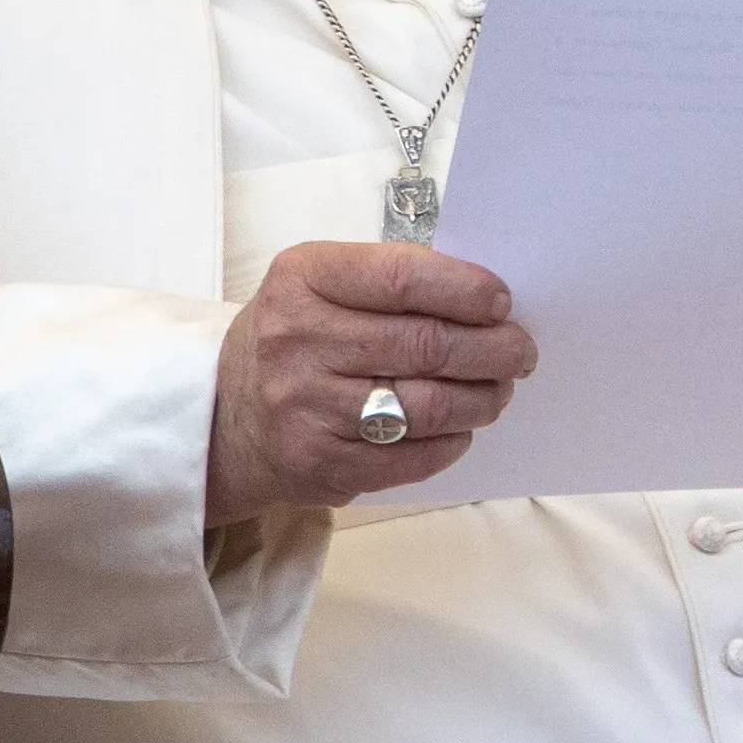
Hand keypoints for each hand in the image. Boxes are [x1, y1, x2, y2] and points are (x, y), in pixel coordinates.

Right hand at [206, 240, 535, 524]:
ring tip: (498, 388)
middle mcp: (299, 341)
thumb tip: (485, 302)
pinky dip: (452, 441)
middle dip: (492, 348)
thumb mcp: (319, 285)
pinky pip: (412, 456)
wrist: (222, 417)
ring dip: (481, 397)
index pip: (402, 278)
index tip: (501, 300)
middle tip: (520, 350)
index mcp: (303, 279)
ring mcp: (307, 408)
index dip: (465, 289)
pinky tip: (461, 427)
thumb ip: (391, 284)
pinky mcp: (320, 464)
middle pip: (425, 344)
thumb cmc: (293, 338)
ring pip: (427, 405)